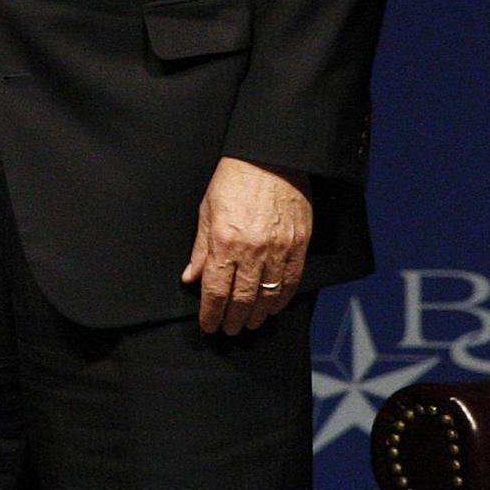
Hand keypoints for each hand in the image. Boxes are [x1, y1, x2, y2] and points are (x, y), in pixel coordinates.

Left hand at [182, 157, 310, 335]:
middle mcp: (253, 251)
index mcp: (225, 243)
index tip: (208, 325)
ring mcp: (279, 250)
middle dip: (233, 319)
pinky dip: (282, 299)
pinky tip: (273, 307)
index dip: (211, 313)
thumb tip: (191, 278)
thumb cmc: (233, 181)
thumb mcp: (206, 213)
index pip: (216, 291)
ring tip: (249, 323)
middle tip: (228, 330)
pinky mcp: (299, 245)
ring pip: (269, 295)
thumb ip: (200, 250)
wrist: (271, 159)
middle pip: (242, 298)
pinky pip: (292, 281)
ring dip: (258, 314)